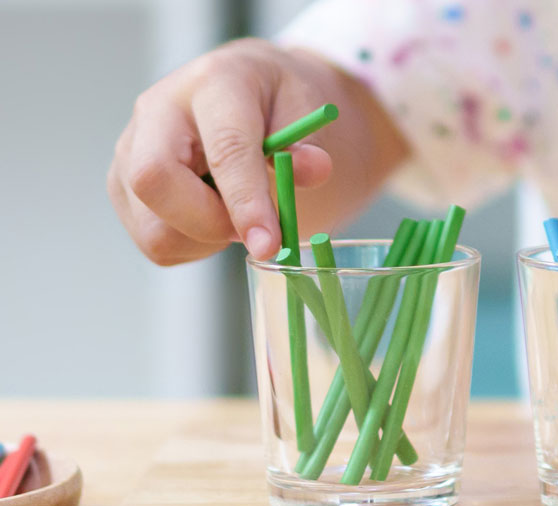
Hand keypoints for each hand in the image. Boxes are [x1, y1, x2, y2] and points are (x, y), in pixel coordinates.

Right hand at [108, 39, 338, 264]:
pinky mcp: (121, 185)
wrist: (248, 93)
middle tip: (257, 228)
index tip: (268, 242)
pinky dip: (192, 246)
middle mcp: (156, 111)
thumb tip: (312, 169)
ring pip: (152, 226)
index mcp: (212, 83)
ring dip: (205, 239)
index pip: (223, 149)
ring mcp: (129, 149)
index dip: (246, 201)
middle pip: (154, 181)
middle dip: (210, 222)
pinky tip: (214, 216)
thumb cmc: (277, 102)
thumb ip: (309, 143)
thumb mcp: (307, 108)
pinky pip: (153, 241)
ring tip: (237, 214)